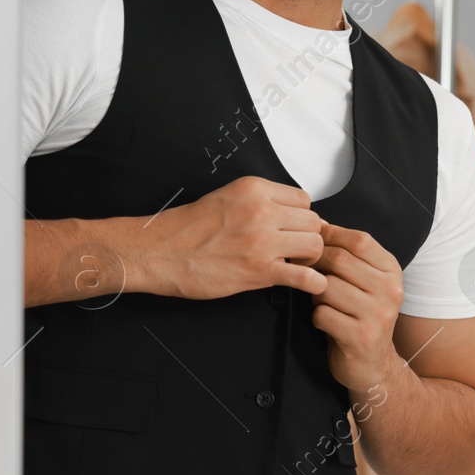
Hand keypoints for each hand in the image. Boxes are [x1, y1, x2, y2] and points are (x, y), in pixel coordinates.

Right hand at [153, 176, 327, 299]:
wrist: (158, 252)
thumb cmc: (185, 229)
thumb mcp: (225, 197)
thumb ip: (258, 202)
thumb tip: (290, 216)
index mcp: (252, 189)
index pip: (303, 199)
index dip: (300, 216)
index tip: (292, 228)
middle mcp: (260, 211)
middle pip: (313, 221)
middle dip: (306, 237)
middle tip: (293, 249)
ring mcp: (262, 241)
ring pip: (315, 245)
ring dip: (309, 258)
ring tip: (293, 264)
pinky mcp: (260, 270)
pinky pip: (306, 276)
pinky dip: (313, 283)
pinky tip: (307, 284)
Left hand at [311, 224, 404, 391]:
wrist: (372, 364)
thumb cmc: (359, 314)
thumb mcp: (363, 281)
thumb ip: (347, 254)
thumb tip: (317, 222)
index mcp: (392, 272)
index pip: (360, 240)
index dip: (329, 235)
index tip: (310, 238)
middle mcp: (391, 291)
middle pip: (340, 260)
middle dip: (313, 262)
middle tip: (300, 268)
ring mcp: (378, 315)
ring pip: (327, 287)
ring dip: (314, 293)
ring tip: (321, 301)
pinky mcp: (361, 337)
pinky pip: (322, 314)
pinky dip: (316, 316)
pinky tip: (326, 322)